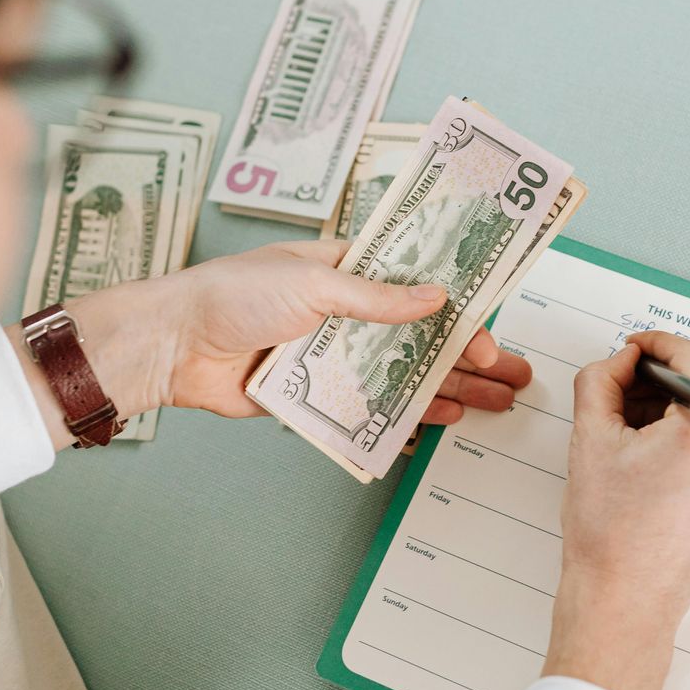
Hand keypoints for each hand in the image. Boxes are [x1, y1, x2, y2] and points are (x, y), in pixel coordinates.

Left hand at [21, 240, 532, 447]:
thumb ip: (378, 298)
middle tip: (513, 373)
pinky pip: (371, 406)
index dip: (459, 305)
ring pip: (405, 374)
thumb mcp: (313, 284)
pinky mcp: (316, 394)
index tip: (492, 325)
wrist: (176, 346)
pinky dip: (409, 414)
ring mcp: (334, 355)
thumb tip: (435, 297)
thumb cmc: (232, 296)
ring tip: (496, 402)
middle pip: (422, 335)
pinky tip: (443, 420)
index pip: (418, 283)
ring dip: (451, 387)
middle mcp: (347, 312)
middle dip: (470, 354)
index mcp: (347, 269)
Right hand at [544, 331, 689, 689]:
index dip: (654, 343)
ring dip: (683, 404)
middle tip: (625, 387)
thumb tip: (619, 360)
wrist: (627, 598)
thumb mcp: (591, 439)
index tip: (632, 348)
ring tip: (637, 429)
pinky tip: (660, 456)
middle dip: (667, 375)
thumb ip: (601, 380)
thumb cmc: (610, 531)